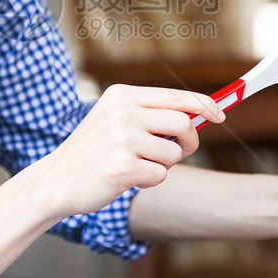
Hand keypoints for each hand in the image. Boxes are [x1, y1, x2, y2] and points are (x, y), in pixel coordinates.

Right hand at [33, 83, 223, 218]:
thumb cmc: (92, 152)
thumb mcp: (114, 120)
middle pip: (183, 123)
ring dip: (162, 165)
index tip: (221, 115)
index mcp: (121, 95)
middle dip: (188, 142)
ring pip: (173, 153)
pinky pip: (160, 175)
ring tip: (135, 165)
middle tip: (177, 152)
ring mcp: (122, 140)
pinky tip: (125, 179)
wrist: (55, 181)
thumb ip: (151, 114)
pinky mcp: (123, 167)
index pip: (176, 96)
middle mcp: (123, 113)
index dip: (204, 105)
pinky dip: (149, 181)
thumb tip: (199, 115)